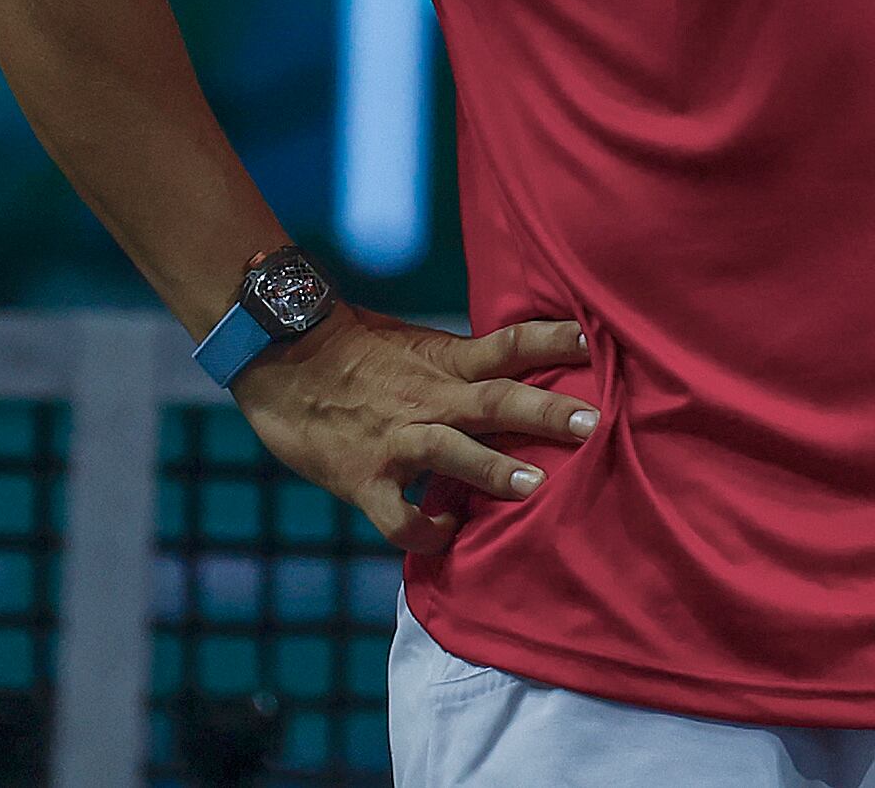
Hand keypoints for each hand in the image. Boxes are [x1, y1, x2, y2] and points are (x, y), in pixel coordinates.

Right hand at [231, 309, 597, 553]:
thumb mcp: (418, 346)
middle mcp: (428, 399)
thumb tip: (523, 373)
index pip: (509, 344)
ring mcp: (395, 439)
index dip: (551, 339)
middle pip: (495, 400)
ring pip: (451, 452)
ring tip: (535, 488)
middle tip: (592, 423)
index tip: (594, 338)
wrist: (280, 356)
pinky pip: (398, 517)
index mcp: (445, 363)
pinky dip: (425, 531)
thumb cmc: (354, 351)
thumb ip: (465, 364)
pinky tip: (447, 534)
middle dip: (544, 413)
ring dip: (492, 470)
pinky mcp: (362, 478)